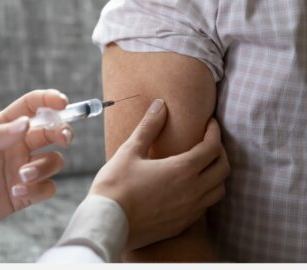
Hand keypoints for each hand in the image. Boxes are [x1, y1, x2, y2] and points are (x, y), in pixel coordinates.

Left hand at [0, 90, 73, 230]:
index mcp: (3, 128)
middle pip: (51, 132)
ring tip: (22, 175)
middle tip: (63, 137)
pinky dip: (39, 189)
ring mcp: (23, 170)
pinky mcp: (25, 194)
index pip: (31, 107)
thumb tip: (26, 124)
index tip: (62, 102)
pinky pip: (47, 188)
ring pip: (54, 160)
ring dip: (45, 167)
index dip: (49, 101)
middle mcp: (17, 146)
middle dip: (62, 131)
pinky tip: (16, 192)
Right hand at [89, 99, 229, 249]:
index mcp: (183, 170)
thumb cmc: (116, 185)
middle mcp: (193, 191)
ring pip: (219, 190)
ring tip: (204, 165)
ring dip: (217, 174)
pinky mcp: (182, 224)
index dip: (214, 131)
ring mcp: (190, 211)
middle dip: (220, 151)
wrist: (107, 223)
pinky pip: (205, 206)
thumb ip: (149, 127)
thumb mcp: (130, 151)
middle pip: (223, 168)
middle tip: (208, 141)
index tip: (210, 123)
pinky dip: (206, 192)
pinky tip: (191, 188)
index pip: (213, 147)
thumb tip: (160, 105)